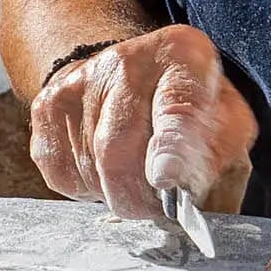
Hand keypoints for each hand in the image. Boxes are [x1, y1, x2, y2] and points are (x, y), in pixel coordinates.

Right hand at [28, 25, 257, 218]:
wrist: (125, 74)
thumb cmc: (182, 110)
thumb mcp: (223, 127)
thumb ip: (220, 166)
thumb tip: (197, 211)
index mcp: (183, 59)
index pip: (175, 106)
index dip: (170, 148)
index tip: (166, 178)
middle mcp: (127, 61)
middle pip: (119, 148)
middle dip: (138, 196)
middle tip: (154, 208)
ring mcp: (80, 83)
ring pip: (90, 168)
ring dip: (114, 193)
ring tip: (132, 179)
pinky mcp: (47, 106)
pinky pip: (62, 174)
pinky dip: (86, 189)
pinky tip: (103, 170)